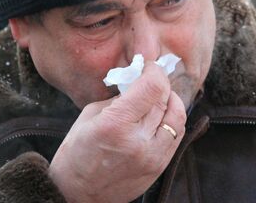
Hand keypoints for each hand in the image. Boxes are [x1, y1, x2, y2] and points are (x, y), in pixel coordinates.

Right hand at [48, 62, 186, 202]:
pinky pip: (176, 135)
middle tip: (151, 79)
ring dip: (170, 101)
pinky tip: (159, 116)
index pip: (153, 87)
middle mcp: (138, 140)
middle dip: (160, 84)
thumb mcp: (90, 115)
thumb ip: (119, 98)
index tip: (149, 66)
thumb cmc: (77, 152)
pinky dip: (172, 120)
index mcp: (116, 124)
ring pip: (177, 116)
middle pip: (165, 99)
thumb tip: (139, 82)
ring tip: (157, 97)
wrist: (78, 195)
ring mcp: (152, 156)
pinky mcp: (160, 167)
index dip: (154, 71)